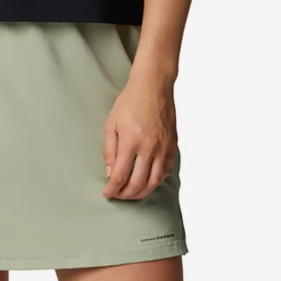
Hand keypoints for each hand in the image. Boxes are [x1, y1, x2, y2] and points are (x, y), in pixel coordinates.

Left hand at [102, 78, 177, 199]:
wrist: (153, 85)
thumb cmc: (130, 101)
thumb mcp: (111, 123)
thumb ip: (109, 150)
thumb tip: (110, 173)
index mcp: (131, 142)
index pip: (120, 175)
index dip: (112, 189)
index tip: (107, 193)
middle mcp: (149, 147)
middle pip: (138, 183)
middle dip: (126, 194)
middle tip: (118, 196)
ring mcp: (163, 147)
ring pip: (155, 181)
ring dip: (142, 192)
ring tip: (132, 193)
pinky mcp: (172, 145)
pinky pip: (167, 170)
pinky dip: (158, 180)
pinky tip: (149, 180)